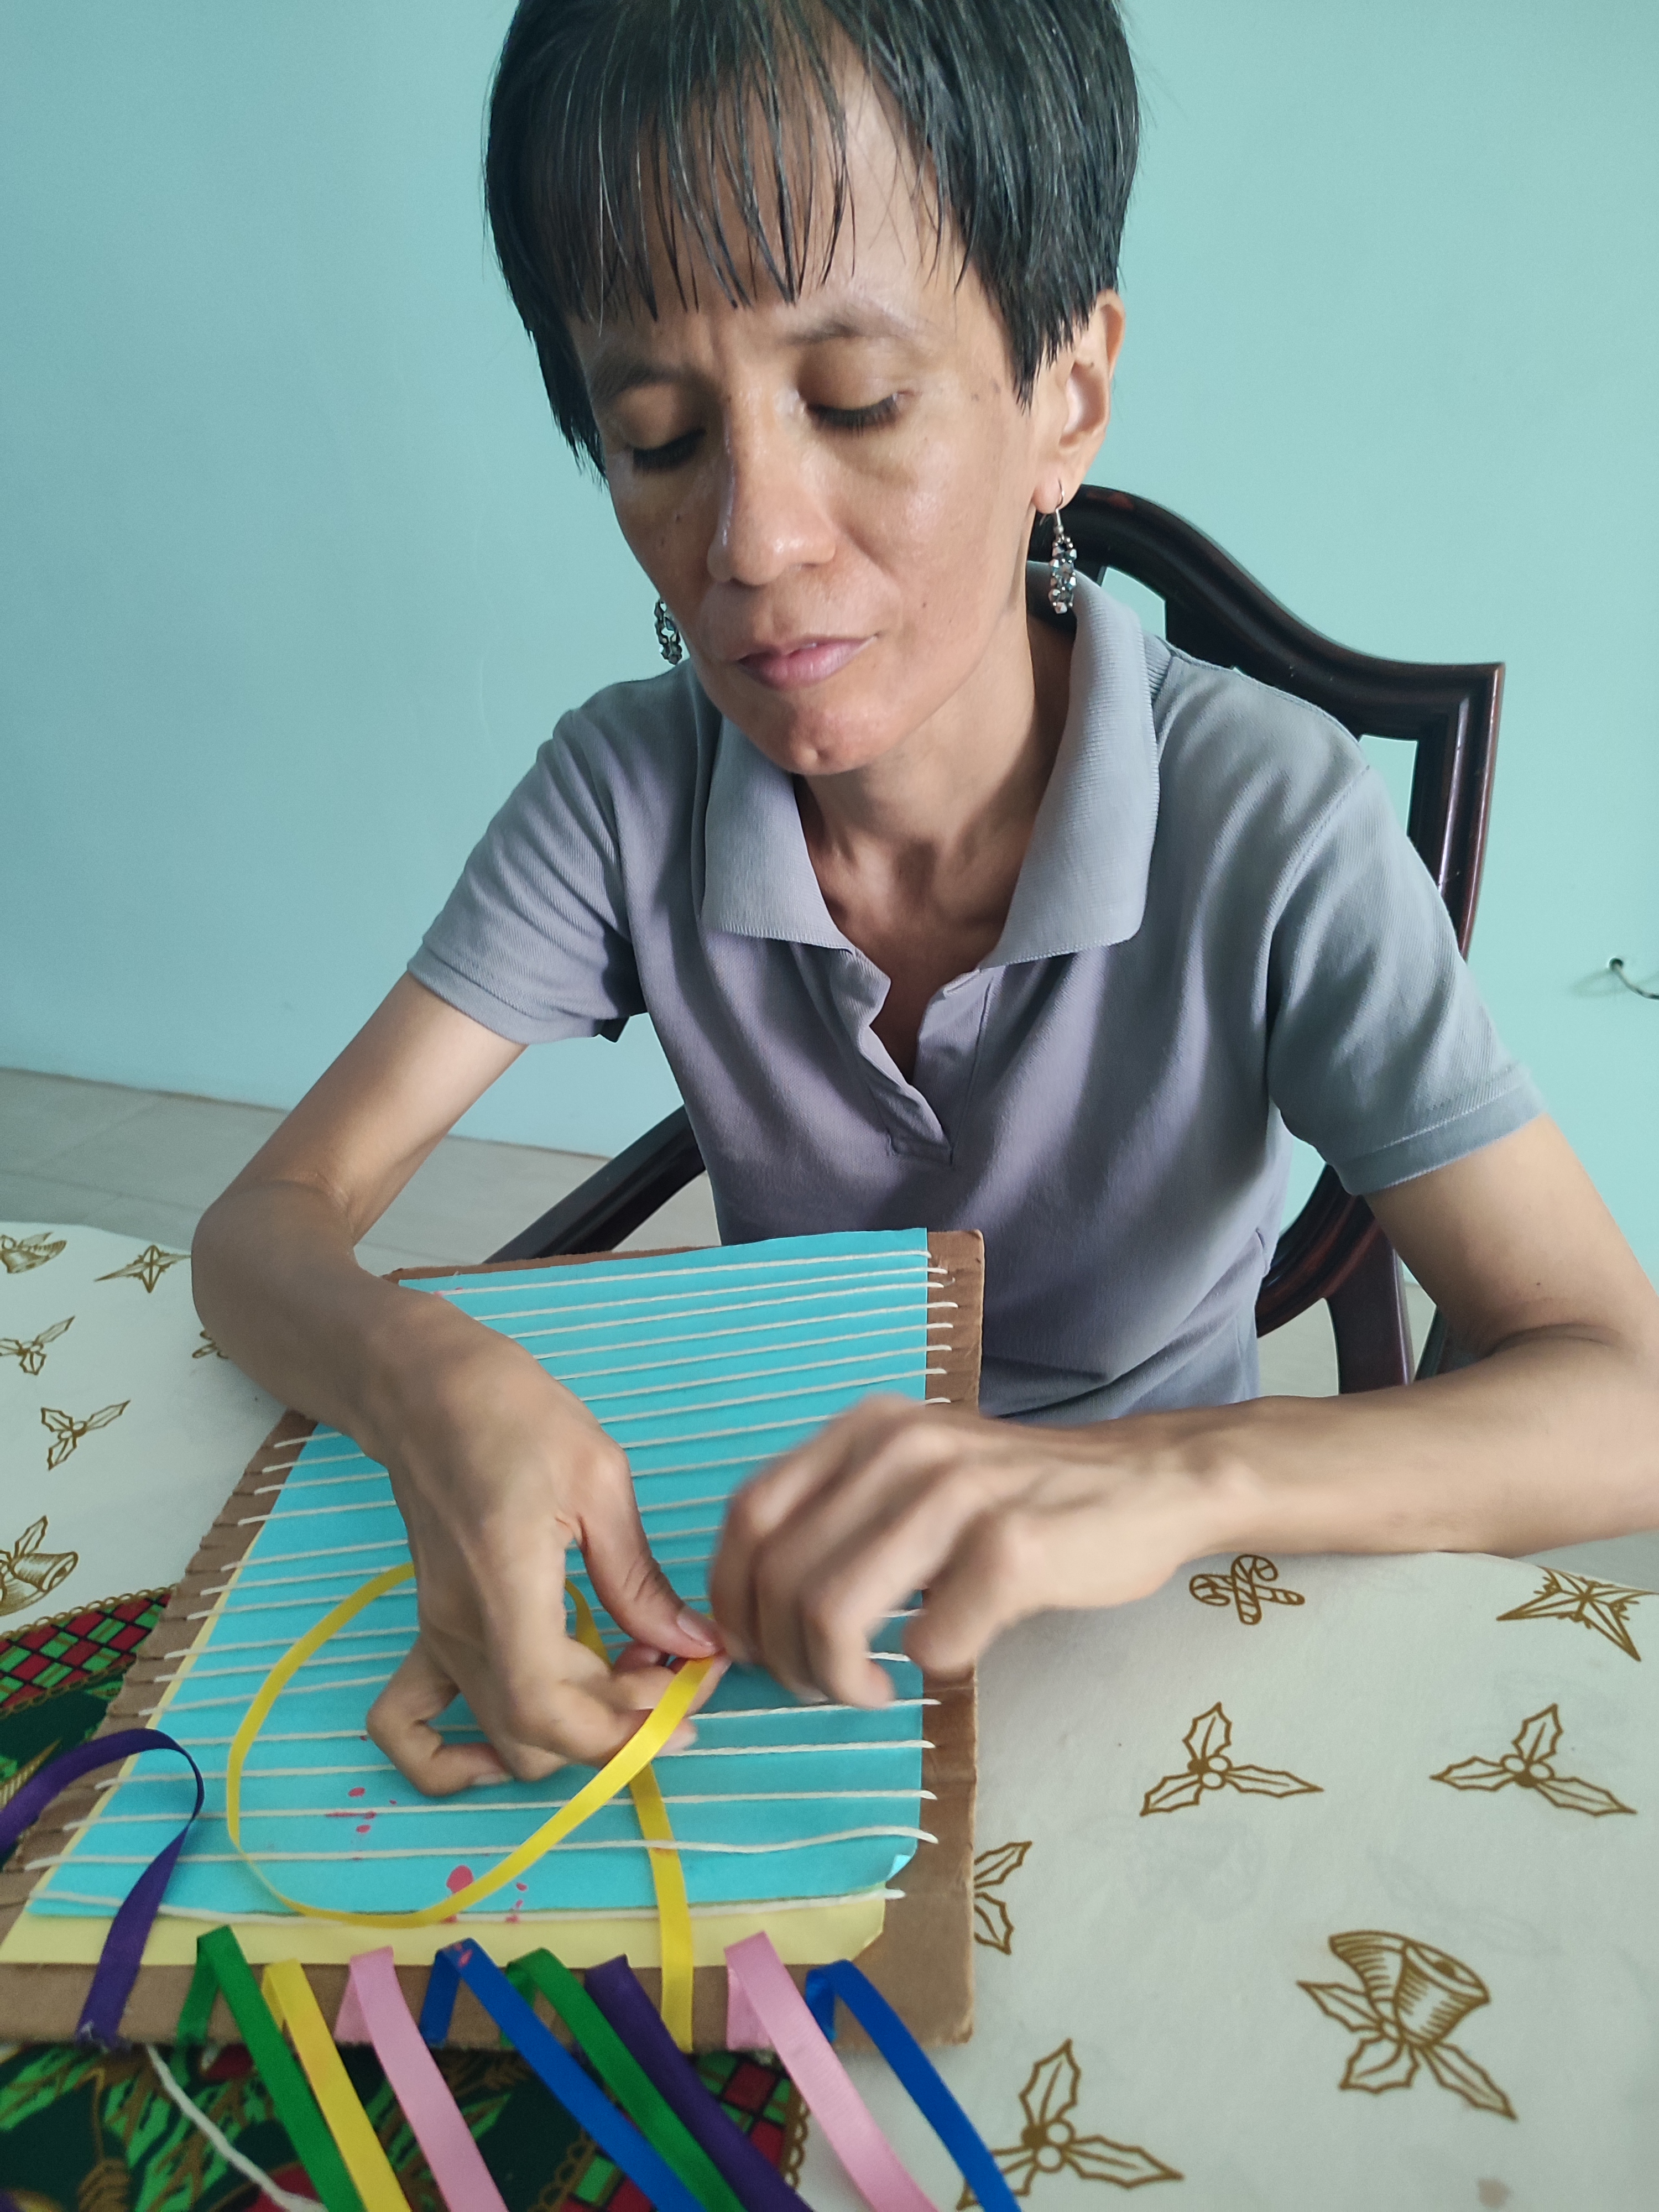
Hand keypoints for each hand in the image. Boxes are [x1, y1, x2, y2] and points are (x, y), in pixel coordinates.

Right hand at [363, 1309, 722, 1793]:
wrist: (427, 1387)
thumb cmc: (514, 1414)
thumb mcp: (600, 1480)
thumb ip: (638, 1580)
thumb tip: (693, 1645)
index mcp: (503, 1592)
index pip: (549, 1714)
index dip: (623, 1729)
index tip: (686, 1696)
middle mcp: (460, 1631)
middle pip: (532, 1737)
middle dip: (619, 1727)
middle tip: (682, 1676)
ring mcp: (439, 1635)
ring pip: (499, 1737)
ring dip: (572, 1730)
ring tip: (631, 1676)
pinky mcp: (433, 1627)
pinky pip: (415, 1723)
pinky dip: (461, 1756)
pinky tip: (529, 1727)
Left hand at [708, 1395, 1237, 1704]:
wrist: (1148, 1482)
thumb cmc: (1019, 1496)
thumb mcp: (914, 1474)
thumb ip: (841, 1517)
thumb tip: (753, 1612)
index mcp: (864, 1428)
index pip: (749, 1517)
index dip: (731, 1599)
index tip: (753, 1649)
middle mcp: (900, 1446)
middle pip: (780, 1575)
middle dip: (781, 1657)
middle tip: (818, 1689)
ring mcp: (957, 1493)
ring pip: (833, 1611)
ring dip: (836, 1677)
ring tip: (869, 1692)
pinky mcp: (1013, 1547)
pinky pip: (932, 1639)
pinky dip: (931, 1664)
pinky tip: (952, 1652)